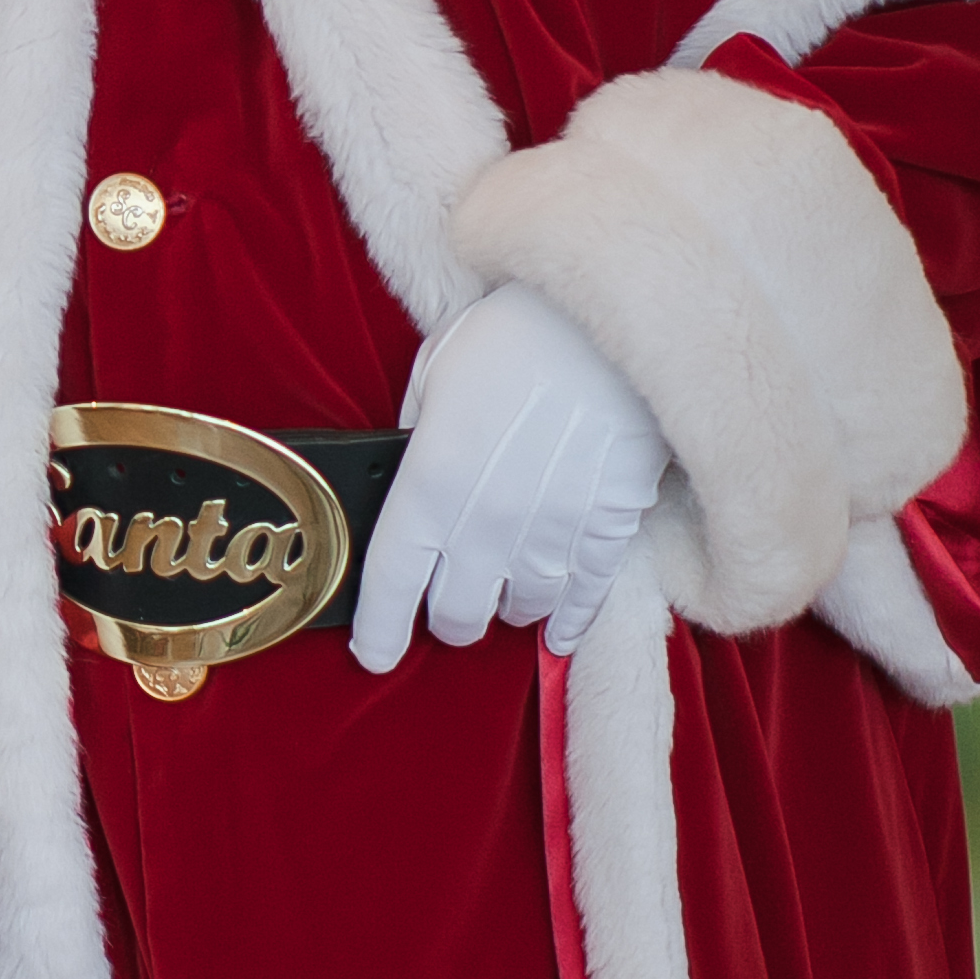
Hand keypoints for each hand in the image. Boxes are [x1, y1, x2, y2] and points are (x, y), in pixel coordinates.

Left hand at [351, 281, 667, 671]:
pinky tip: (557, 628)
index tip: (371, 654)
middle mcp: (486, 524)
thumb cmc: (512, 336)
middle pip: (458, 614)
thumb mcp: (434, 373)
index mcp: (430, 481)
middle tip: (446, 600)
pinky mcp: (608, 535)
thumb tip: (408, 477)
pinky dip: (568, 622)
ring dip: (506, 607)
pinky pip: (583, 603)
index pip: (392, 581)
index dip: (378, 629)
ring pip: (520, 613)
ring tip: (502, 586)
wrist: (609, 324)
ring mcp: (550, 536)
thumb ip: (415, 436)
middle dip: (447, 616)